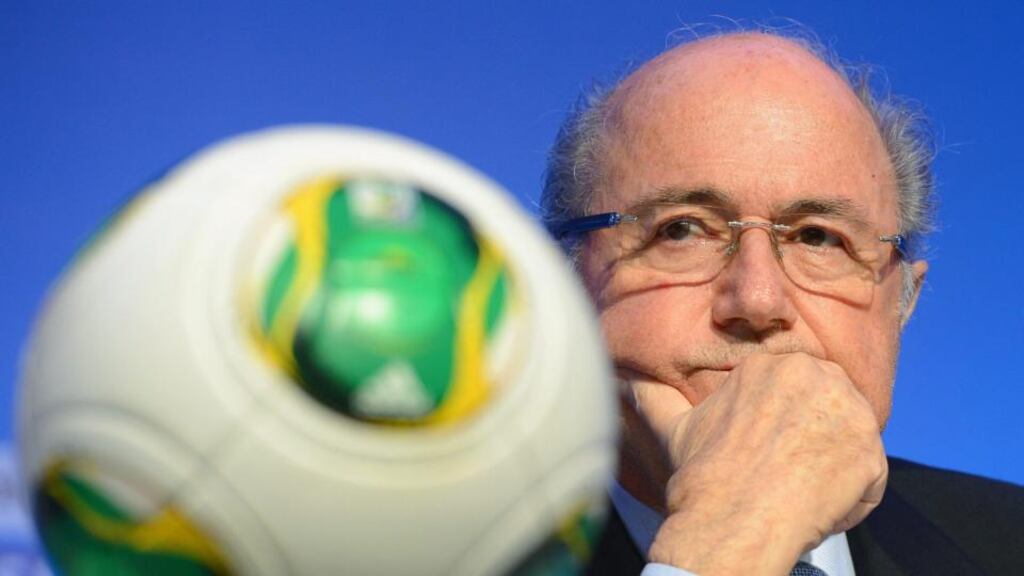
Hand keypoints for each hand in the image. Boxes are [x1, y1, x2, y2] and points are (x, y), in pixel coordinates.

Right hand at [630, 352, 886, 575]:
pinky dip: (851, 501)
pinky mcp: (870, 450)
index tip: (773, 457)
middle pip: (833, 412)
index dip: (790, 430)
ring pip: (852, 444)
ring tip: (797, 493)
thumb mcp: (675, 429)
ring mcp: (847, 410)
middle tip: (788, 476)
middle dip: (817, 444)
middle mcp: (814, 375)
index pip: (802, 392)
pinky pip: (871, 479)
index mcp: (772, 365)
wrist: (729, 523)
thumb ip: (655, 399)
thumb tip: (624, 383)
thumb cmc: (702, 478)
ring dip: (833, 472)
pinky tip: (815, 508)